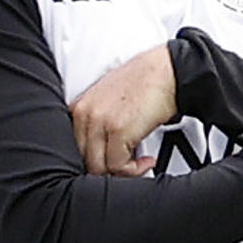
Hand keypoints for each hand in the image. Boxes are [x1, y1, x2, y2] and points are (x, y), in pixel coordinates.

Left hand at [72, 45, 177, 176]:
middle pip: (84, 160)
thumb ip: (100, 120)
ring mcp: (100, 122)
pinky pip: (118, 166)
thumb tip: (104, 147)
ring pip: (98, 167)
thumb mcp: (111, 98)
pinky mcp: (118, 130)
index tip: (110, 163)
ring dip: (121, 172)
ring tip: (138, 165)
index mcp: (80, 108)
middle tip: (126, 167)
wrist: (167, 71)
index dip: (95, 160)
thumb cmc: (146, 82)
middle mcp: (85, 114)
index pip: (75, 148)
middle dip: (107, 169)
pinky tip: (147, 161)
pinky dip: (134, 170)